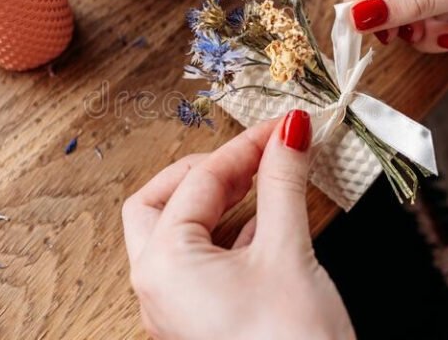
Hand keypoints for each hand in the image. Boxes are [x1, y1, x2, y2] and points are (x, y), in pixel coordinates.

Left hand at [122, 111, 354, 339]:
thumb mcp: (288, 252)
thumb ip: (282, 184)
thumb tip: (289, 133)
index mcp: (164, 265)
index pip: (200, 181)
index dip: (245, 147)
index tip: (282, 128)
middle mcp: (158, 287)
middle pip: (163, 203)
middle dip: (208, 172)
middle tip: (254, 155)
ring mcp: (176, 307)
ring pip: (181, 233)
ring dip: (220, 201)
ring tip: (264, 180)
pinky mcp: (201, 319)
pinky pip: (203, 262)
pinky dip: (230, 234)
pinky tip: (266, 222)